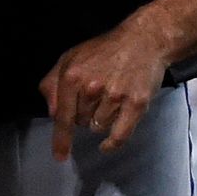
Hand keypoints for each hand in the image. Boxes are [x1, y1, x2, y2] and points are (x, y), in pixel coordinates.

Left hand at [39, 13, 171, 161]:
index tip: (60, 156)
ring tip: (111, 98)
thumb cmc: (105, 50)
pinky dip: (112, 143)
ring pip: (99, 127)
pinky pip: (119, 135)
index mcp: (73, 76)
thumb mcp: (70, 58)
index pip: (62, 116)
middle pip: (81, 122)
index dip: (60, 139)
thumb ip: (53, 83)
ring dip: (101, 119)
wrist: (144, 39)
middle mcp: (92, 87)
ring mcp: (115, 96)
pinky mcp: (136, 104)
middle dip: (84, 114)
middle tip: (96, 95)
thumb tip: (52, 112)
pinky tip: (108, 143)